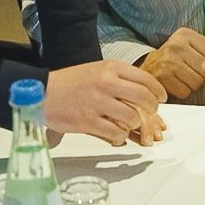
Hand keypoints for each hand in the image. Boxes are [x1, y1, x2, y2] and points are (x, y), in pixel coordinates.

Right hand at [44, 61, 166, 146]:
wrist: (43, 92)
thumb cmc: (71, 82)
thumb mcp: (97, 70)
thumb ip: (119, 78)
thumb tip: (145, 92)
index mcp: (110, 68)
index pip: (145, 79)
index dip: (158, 91)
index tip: (162, 98)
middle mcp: (107, 83)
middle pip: (144, 98)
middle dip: (152, 109)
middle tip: (151, 113)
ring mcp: (98, 103)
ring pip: (132, 118)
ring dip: (134, 124)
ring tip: (128, 124)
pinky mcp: (89, 121)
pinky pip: (116, 133)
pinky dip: (120, 137)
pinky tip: (117, 135)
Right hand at [138, 27, 204, 100]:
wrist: (148, 69)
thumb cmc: (176, 59)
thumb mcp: (195, 50)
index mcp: (185, 34)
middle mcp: (175, 45)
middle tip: (195, 74)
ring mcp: (167, 61)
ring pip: (198, 82)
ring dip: (195, 85)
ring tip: (186, 78)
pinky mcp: (162, 78)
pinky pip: (186, 91)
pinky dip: (184, 92)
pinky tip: (178, 84)